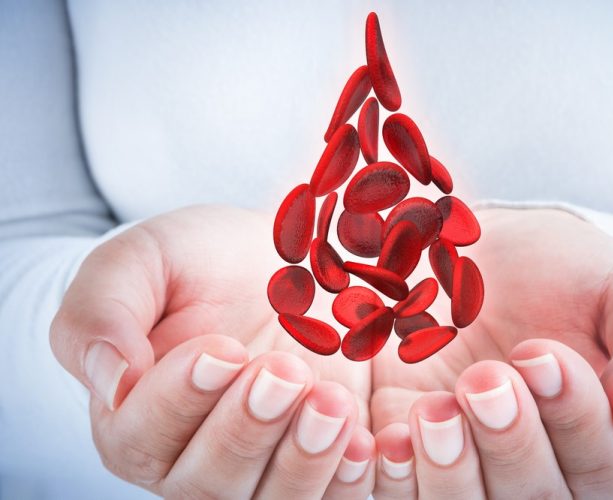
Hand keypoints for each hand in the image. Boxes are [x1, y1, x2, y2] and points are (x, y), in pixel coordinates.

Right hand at [50, 205, 373, 496]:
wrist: (275, 260)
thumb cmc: (200, 262)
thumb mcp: (143, 260)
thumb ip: (103, 311)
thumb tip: (109, 379)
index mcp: (134, 416)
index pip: (142, 435)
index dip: (180, 400)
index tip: (221, 348)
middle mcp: (192, 460)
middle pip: (209, 482)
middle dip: (248, 429)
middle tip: (286, 370)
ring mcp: (260, 468)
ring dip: (303, 460)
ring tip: (333, 403)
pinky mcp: (317, 461)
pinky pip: (331, 497)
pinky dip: (348, 479)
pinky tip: (366, 440)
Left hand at [371, 208, 612, 497]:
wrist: (493, 253)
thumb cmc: (572, 276)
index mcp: (606, 441)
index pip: (603, 461)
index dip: (572, 414)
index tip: (538, 353)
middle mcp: (542, 468)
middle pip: (534, 498)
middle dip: (510, 442)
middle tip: (484, 378)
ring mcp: (472, 463)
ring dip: (450, 470)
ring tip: (434, 411)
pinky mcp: (412, 447)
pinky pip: (403, 491)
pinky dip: (393, 477)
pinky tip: (386, 441)